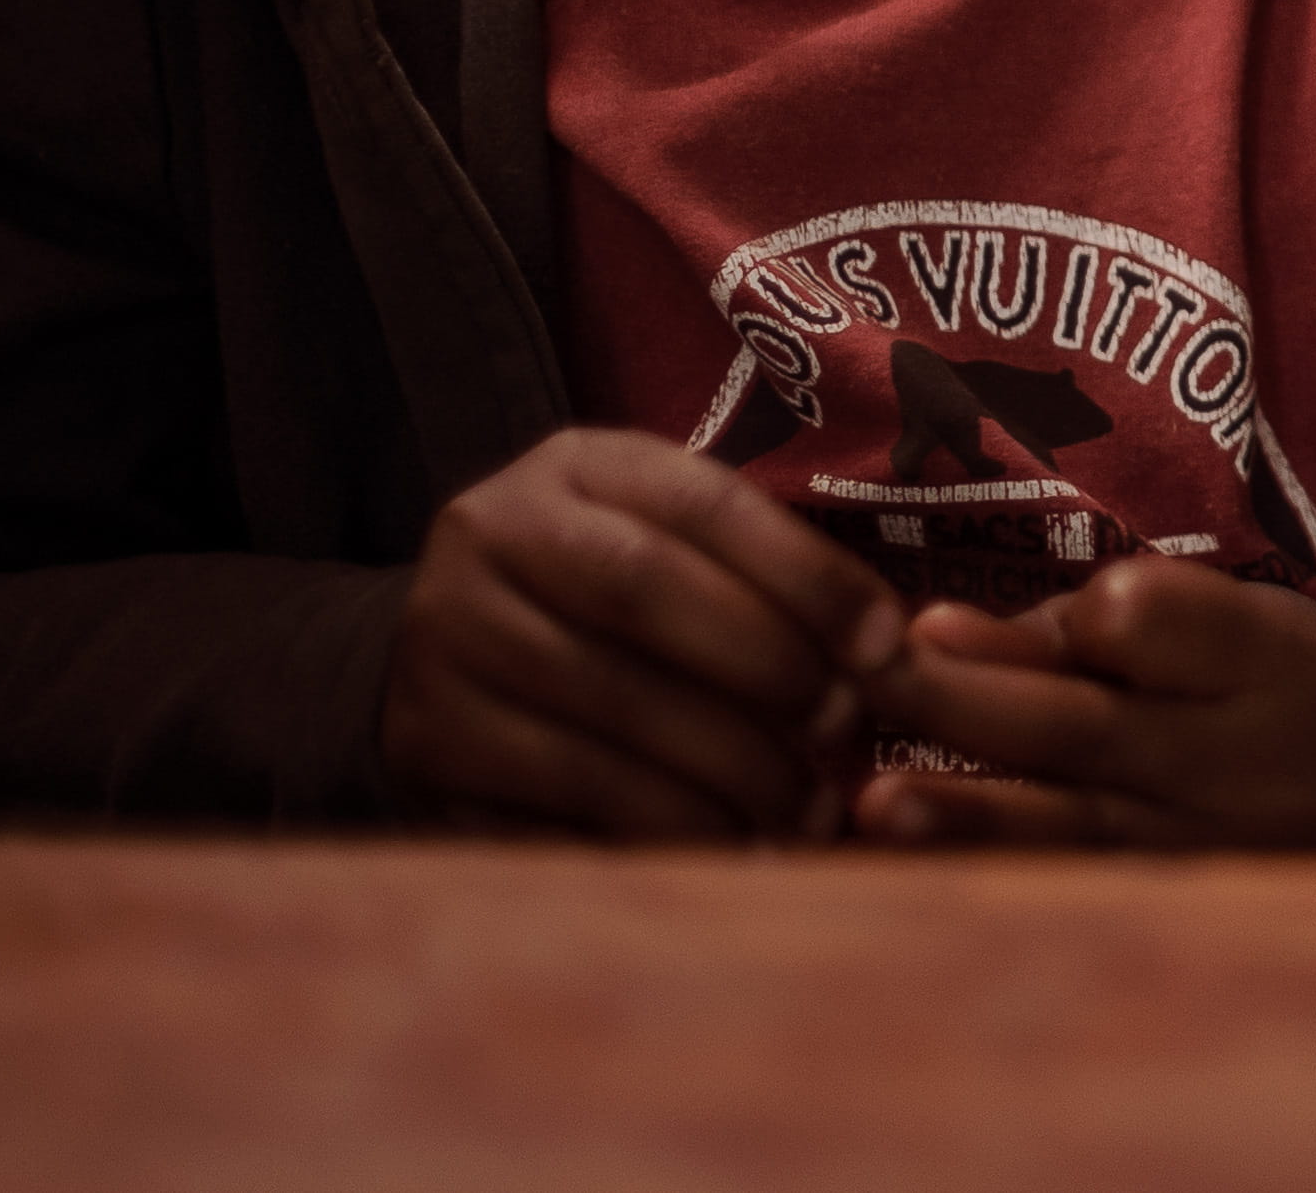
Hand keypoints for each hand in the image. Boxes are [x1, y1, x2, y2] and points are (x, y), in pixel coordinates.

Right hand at [382, 427, 906, 842]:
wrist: (437, 656)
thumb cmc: (606, 600)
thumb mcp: (664, 541)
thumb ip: (758, 570)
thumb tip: (890, 654)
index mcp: (572, 467)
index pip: (705, 505)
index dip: (808, 578)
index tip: (886, 648)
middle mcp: (488, 535)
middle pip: (645, 592)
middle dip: (767, 668)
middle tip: (843, 732)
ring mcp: (443, 642)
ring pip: (605, 708)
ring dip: (727, 771)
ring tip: (805, 809)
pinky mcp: (425, 749)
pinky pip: (558, 801)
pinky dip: (660, 830)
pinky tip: (729, 848)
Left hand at [854, 558, 1315, 848]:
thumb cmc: (1237, 672)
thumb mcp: (1198, 619)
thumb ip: (1067, 630)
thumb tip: (924, 630)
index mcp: (1258, 652)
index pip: (1143, 618)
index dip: (1073, 615)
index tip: (1039, 612)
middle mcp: (1240, 757)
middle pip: (1084, 725)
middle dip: (962, 704)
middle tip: (857, 681)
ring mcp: (1208, 846)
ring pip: (1071, 826)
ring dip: (964, 815)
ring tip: (874, 805)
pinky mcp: (1173, 905)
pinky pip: (1066, 888)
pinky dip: (982, 875)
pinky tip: (900, 870)